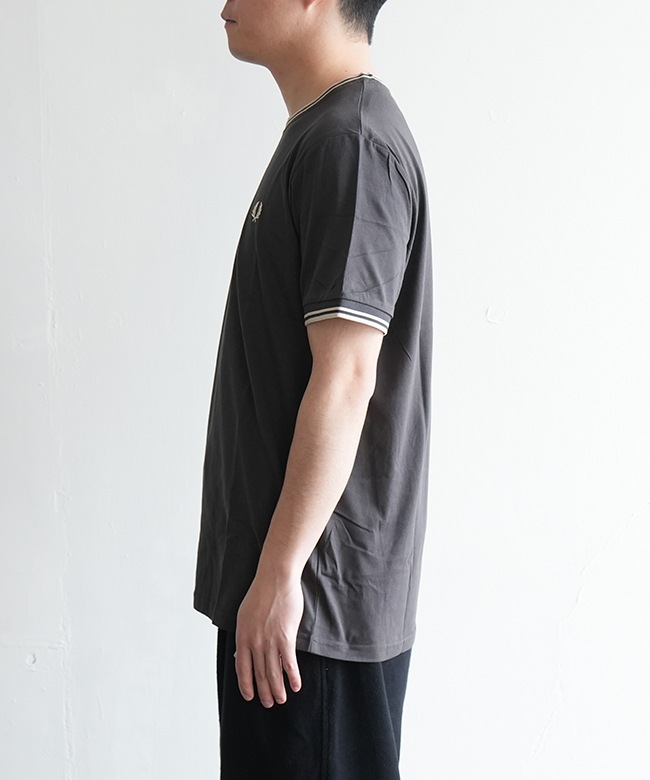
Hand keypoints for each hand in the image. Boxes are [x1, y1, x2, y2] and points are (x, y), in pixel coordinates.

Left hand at [235, 571, 303, 707]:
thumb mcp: (244, 615)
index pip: (242, 669)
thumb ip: (245, 635)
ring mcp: (270, 641)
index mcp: (242, 637)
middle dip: (263, 692)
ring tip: (281, 699)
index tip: (250, 696)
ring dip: (278, 689)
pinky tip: (296, 685)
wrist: (275, 579)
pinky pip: (289, 663)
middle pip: (258, 674)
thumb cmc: (260, 594)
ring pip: (273, 672)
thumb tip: (243, 653)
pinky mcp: (286, 637)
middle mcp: (254, 643)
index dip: (246, 685)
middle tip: (269, 703)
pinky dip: (292, 676)